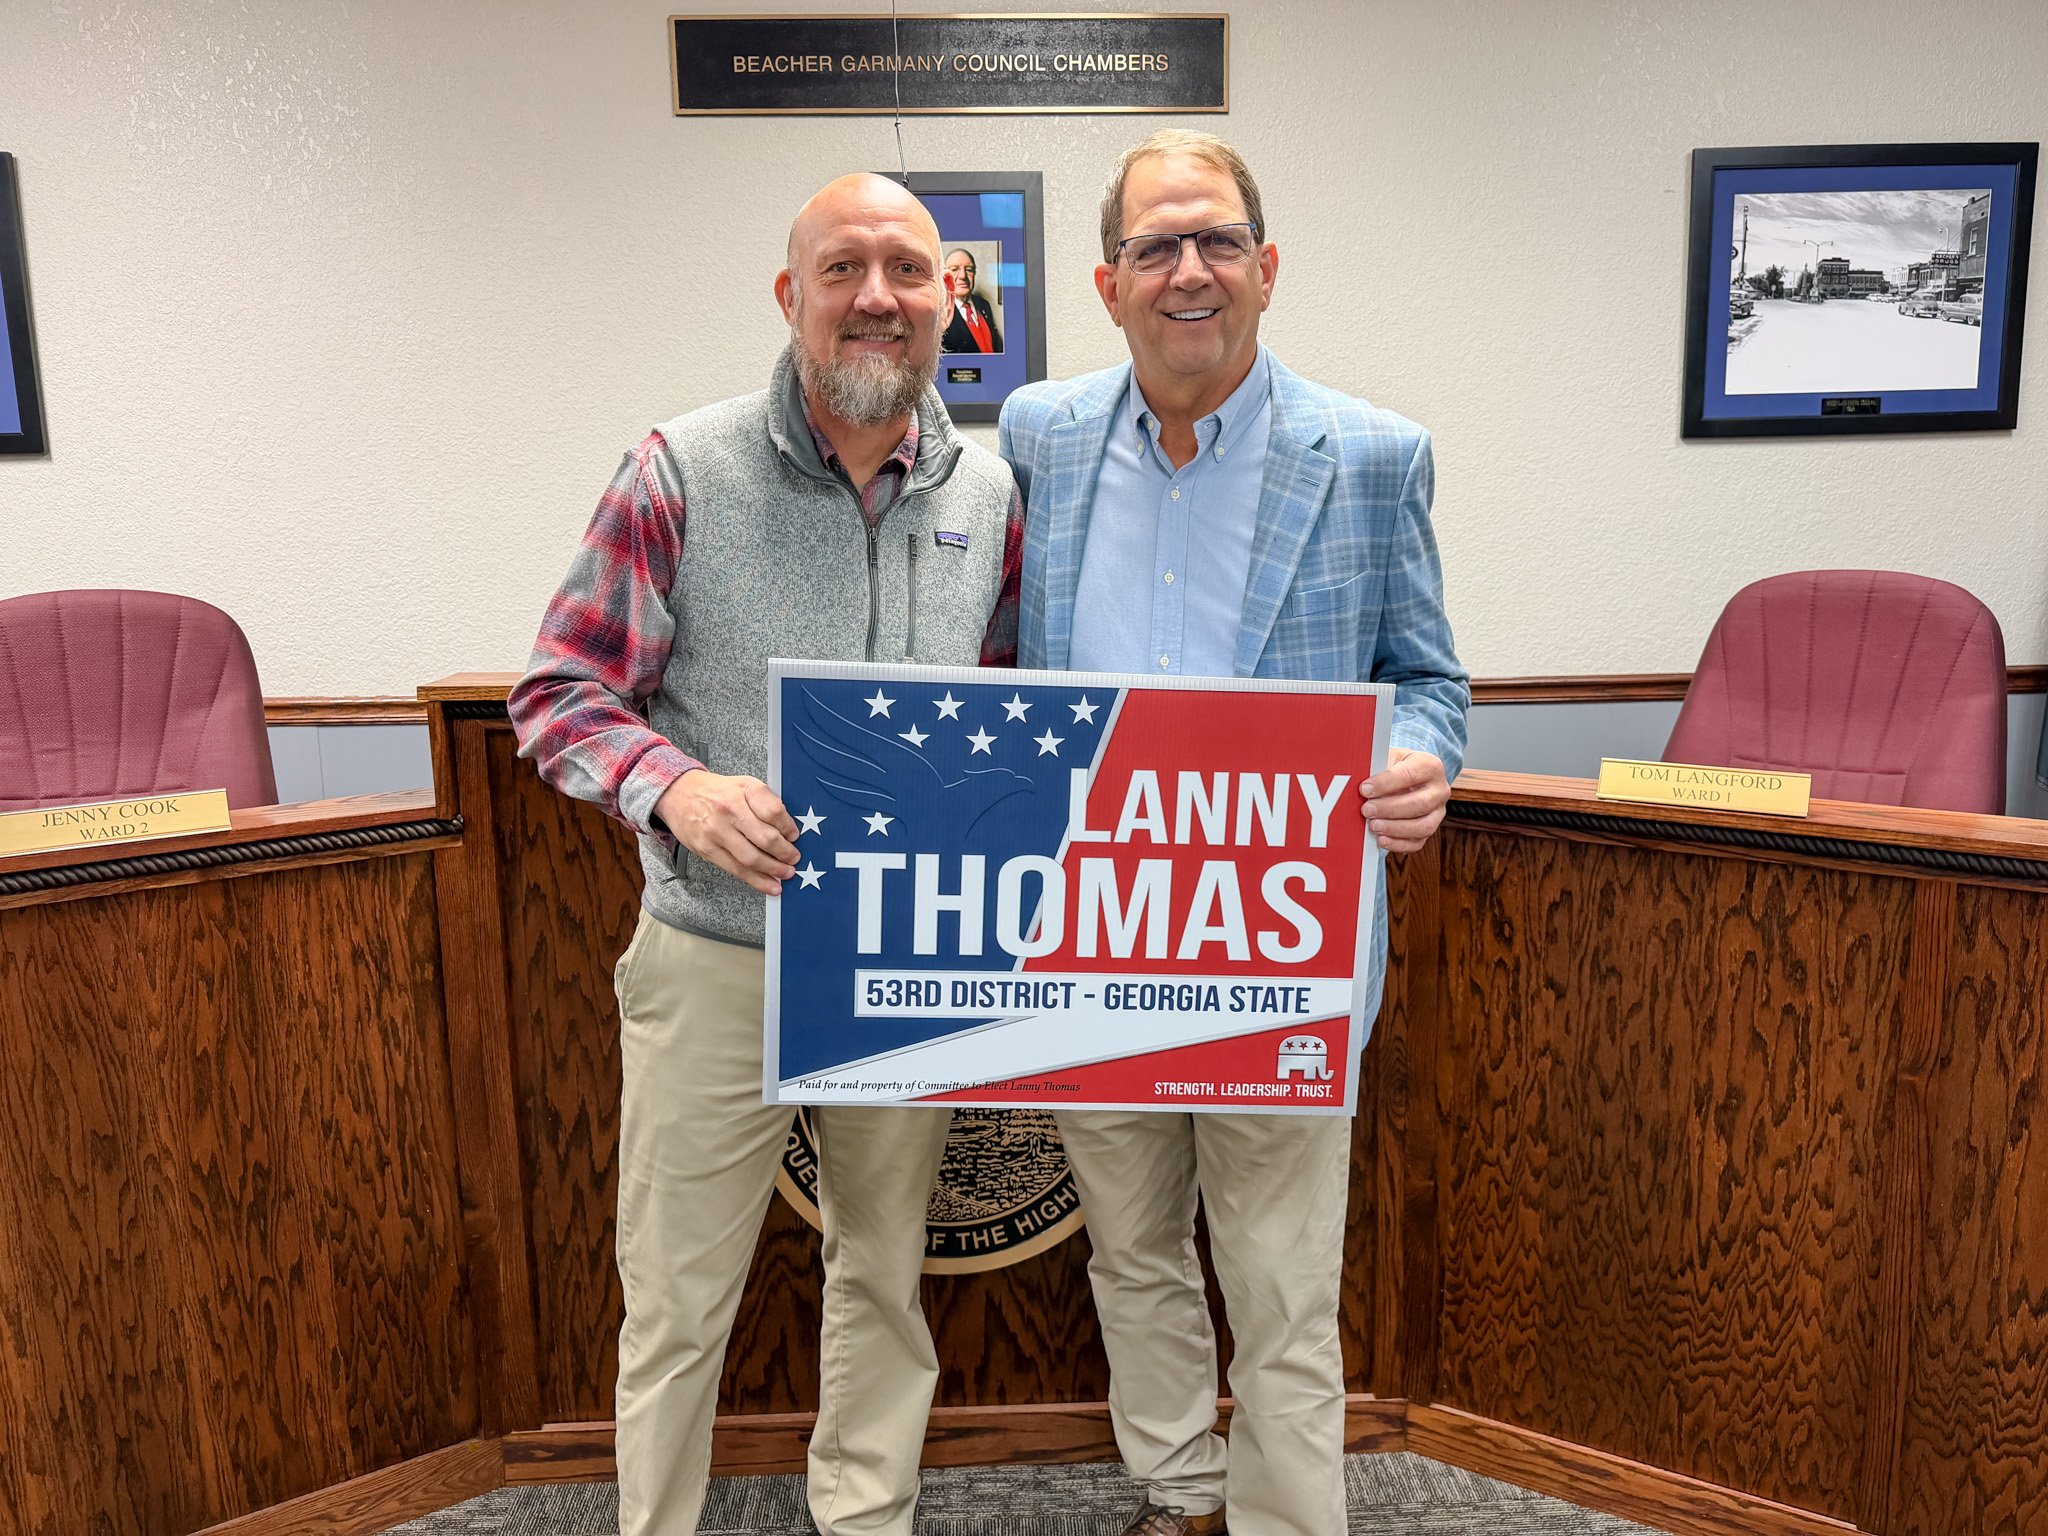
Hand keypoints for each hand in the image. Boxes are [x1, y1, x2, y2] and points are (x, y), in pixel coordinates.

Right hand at [654, 771, 800, 895]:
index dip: (788, 827)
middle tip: (794, 859)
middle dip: (785, 853)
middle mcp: (730, 810)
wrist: (679, 794)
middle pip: (765, 838)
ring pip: (751, 858)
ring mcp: (717, 831)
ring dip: (773, 870)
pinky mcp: (708, 849)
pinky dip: (756, 880)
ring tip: (786, 873)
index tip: (794, 836)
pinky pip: (736, 869)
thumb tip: (788, 831)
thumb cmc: (718, 792)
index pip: (773, 812)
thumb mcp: (745, 785)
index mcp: (744, 790)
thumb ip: (767, 803)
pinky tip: (769, 885)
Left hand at [1359, 748, 1449, 853]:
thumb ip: (1377, 769)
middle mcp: (1439, 790)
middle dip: (1390, 809)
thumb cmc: (1396, 766)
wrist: (1407, 776)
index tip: (1365, 789)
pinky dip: (1398, 844)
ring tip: (1373, 825)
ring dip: (1395, 828)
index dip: (1386, 783)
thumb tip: (1360, 784)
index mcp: (1430, 766)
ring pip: (1423, 826)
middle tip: (1367, 810)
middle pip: (1420, 804)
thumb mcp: (1388, 758)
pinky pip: (1418, 842)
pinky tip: (1381, 839)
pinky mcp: (1430, 828)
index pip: (1410, 775)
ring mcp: (1438, 812)